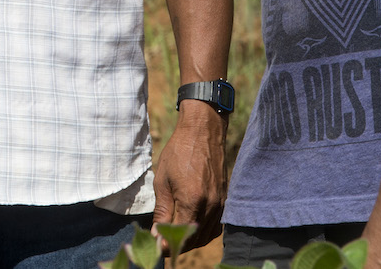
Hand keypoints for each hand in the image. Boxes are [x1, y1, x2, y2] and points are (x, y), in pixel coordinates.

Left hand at [152, 100, 226, 250]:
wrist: (202, 131)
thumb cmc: (179, 152)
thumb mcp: (162, 181)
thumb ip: (161, 211)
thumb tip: (156, 234)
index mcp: (192, 201)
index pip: (180, 236)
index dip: (166, 246)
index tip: (156, 248)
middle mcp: (210, 206)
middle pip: (195, 240)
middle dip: (178, 245)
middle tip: (163, 243)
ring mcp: (220, 204)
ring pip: (207, 236)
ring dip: (191, 241)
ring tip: (175, 237)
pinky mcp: (225, 200)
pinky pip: (216, 225)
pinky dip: (204, 232)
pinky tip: (192, 227)